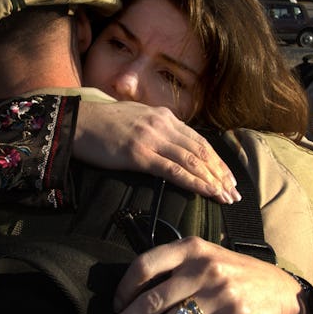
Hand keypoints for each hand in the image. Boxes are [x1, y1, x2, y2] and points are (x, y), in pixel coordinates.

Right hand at [73, 101, 239, 203]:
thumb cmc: (104, 123)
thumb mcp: (137, 117)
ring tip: (225, 197)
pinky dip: (193, 182)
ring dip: (212, 180)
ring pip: (192, 160)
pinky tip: (206, 192)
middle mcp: (163, 124)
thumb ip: (158, 127)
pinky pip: (172, 170)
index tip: (228, 178)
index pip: (199, 141)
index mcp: (164, 116)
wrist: (78, 122)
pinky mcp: (138, 154)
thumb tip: (173, 143)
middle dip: (221, 174)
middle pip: (201, 151)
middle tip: (235, 193)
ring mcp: (151, 138)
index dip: (217, 161)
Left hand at [88, 237, 310, 313]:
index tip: (115, 306)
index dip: (124, 289)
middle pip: (149, 302)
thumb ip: (170, 267)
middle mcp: (203, 267)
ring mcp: (219, 292)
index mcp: (191, 248)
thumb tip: (129, 294)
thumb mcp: (202, 256)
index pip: (144, 265)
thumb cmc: (230, 271)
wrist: (278, 288)